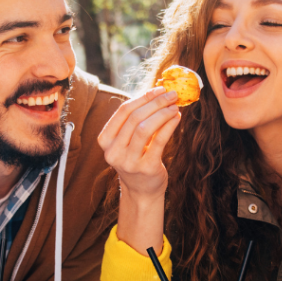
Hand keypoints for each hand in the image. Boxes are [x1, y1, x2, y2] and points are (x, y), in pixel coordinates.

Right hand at [97, 88, 179, 202]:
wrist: (142, 191)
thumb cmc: (137, 159)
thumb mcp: (129, 141)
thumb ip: (136, 120)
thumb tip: (157, 93)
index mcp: (105, 141)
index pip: (123, 112)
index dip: (142, 98)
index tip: (159, 90)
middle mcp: (113, 152)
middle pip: (134, 118)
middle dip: (155, 103)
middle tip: (172, 94)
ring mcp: (128, 162)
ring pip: (145, 128)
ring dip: (163, 113)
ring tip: (175, 106)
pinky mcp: (146, 168)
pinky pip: (159, 141)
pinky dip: (169, 126)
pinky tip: (176, 118)